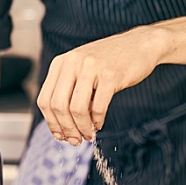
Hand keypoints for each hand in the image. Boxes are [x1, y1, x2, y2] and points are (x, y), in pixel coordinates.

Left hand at [37, 25, 160, 144]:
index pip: (45, 100)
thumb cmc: (110, 61)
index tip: (60, 135)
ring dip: (82, 128)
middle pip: (58, 106)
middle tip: (75, 140)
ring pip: (76, 109)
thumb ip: (69, 91)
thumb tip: (62, 127)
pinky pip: (98, 107)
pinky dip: (97, 121)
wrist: (140, 44)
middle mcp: (72, 62)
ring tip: (88, 134)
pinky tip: (99, 124)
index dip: (51, 123)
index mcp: (61, 63)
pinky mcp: (110, 75)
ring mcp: (91, 67)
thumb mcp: (82, 70)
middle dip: (66, 129)